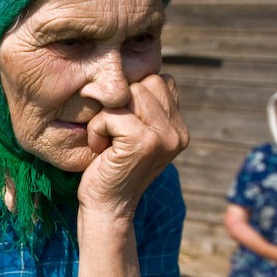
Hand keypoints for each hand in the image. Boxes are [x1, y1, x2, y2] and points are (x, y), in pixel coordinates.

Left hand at [79, 74, 188, 216]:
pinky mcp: (144, 142)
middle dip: (119, 102)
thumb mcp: (134, 135)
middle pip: (145, 82)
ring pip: (129, 94)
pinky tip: (100, 150)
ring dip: (106, 115)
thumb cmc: (111, 169)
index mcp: (179, 128)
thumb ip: (144, 109)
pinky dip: (97, 129)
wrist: (107, 209)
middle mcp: (178, 131)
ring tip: (106, 140)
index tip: (120, 124)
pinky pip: (111, 113)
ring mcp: (164, 137)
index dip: (133, 95)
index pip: (160, 81)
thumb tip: (131, 67)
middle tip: (110, 133)